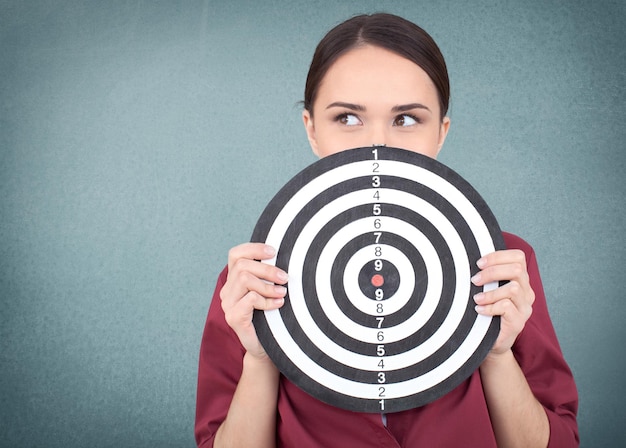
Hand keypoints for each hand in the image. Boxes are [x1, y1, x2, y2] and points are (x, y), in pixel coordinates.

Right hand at [220, 243, 287, 358]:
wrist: (265, 348)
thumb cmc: (271, 317)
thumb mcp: (270, 291)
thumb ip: (269, 274)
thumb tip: (286, 254)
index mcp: (234, 280)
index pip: (235, 254)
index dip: (254, 248)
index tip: (273, 252)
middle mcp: (227, 290)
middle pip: (242, 265)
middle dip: (267, 269)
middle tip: (285, 278)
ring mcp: (228, 304)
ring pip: (244, 279)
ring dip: (268, 284)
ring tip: (282, 292)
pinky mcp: (233, 317)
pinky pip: (250, 298)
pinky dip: (267, 300)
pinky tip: (278, 304)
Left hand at [471, 249, 534, 355]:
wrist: (492, 342)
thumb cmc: (486, 311)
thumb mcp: (487, 290)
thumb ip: (486, 276)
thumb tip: (465, 259)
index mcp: (520, 280)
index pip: (518, 257)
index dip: (498, 256)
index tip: (479, 263)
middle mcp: (526, 292)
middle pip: (517, 270)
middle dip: (492, 272)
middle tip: (474, 280)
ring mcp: (524, 308)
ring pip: (513, 288)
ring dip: (490, 292)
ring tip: (476, 298)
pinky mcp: (518, 322)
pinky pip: (506, 307)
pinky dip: (490, 307)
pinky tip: (479, 310)